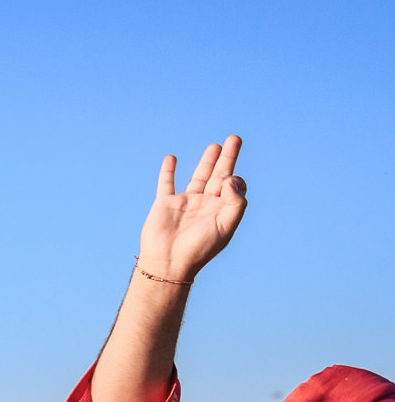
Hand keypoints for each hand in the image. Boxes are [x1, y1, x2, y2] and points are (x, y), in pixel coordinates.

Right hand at [136, 136, 245, 286]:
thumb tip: (231, 178)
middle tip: (235, 139)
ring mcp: (186, 202)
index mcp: (222, 210)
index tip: (228, 182)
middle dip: (228, 157)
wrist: (169, 262)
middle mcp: (206, 204)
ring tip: (215, 145)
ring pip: (198, 176)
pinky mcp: (165, 203)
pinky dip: (168, 171)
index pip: (235, 187)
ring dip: (207, 161)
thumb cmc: (199, 248)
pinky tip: (172, 159)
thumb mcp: (225, 226)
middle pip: (220, 175)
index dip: (235, 180)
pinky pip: (167, 183)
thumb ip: (234, 201)